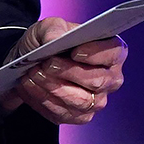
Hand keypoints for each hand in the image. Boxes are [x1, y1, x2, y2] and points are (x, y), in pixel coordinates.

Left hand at [0, 17, 127, 125]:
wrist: (29, 65)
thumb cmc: (46, 43)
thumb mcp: (47, 27)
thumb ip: (53, 28)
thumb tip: (55, 39)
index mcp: (110, 51)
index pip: (113, 52)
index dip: (96, 53)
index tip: (74, 52)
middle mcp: (110, 78)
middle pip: (97, 80)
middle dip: (68, 72)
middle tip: (46, 64)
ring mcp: (97, 100)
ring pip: (80, 100)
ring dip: (53, 87)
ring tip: (33, 74)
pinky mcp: (80, 116)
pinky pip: (64, 113)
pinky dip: (43, 99)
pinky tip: (30, 85)